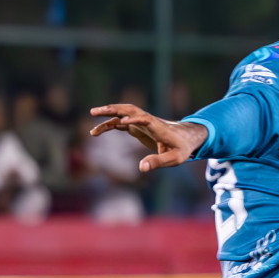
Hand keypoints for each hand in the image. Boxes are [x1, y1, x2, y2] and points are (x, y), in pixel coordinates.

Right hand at [89, 104, 207, 173]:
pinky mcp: (137, 126)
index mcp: (159, 127)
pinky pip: (120, 123)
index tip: (123, 122)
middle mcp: (148, 121)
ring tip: (92, 121)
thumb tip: (141, 168)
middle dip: (113, 109)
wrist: (185, 138)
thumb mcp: (174, 159)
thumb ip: (158, 162)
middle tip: (95, 112)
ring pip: (122, 114)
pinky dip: (109, 125)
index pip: (146, 119)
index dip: (136, 119)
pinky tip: (97, 132)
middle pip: (129, 110)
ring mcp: (141, 122)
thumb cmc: (181, 148)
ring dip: (107, 115)